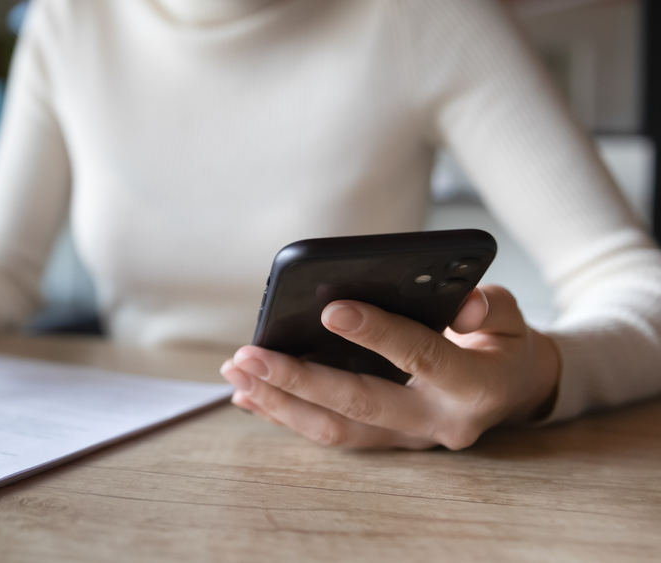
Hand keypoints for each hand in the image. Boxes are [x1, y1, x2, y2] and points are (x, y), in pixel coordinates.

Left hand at [220, 285, 560, 449]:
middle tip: (249, 355)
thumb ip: (493, 307)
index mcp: (474, 385)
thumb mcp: (513, 318)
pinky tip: (250, 395)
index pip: (420, 356)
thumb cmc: (505, 344)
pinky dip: (287, 415)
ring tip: (237, 373)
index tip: (330, 308)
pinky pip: (330, 433)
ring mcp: (409, 439)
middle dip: (297, 380)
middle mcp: (437, 421)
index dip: (376, 333)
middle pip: (358, 405)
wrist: (516, 392)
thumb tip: (464, 303)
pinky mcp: (386, 441)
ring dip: (280, 402)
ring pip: (336, 429)